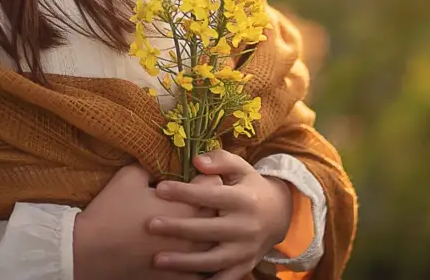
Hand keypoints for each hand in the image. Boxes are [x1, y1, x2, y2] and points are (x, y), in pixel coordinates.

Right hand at [74, 162, 225, 279]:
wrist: (92, 251)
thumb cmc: (111, 210)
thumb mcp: (130, 176)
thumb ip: (153, 167)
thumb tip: (163, 165)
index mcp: (187, 206)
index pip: (215, 185)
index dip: (206, 177)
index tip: (196, 176)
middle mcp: (195, 234)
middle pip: (220, 215)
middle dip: (212, 205)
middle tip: (200, 200)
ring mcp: (189, 259)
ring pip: (214, 246)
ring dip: (210, 235)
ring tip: (202, 228)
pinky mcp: (178, 278)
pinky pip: (201, 272)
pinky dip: (200, 263)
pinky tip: (193, 256)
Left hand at [145, 149, 296, 279]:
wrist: (279, 216)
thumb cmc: (250, 187)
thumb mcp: (241, 168)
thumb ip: (220, 161)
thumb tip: (197, 161)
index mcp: (244, 200)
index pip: (211, 196)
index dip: (185, 192)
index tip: (160, 189)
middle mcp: (245, 227)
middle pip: (208, 230)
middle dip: (178, 228)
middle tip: (150, 225)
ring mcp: (245, 250)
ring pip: (213, 260)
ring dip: (184, 262)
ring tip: (157, 260)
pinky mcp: (244, 266)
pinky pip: (223, 279)